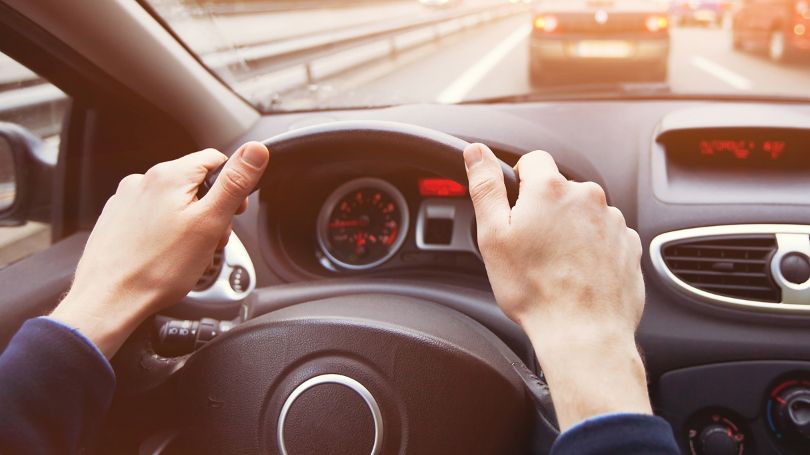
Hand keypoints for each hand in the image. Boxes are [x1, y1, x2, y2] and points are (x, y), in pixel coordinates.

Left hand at [51, 142, 269, 358]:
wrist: (109, 300)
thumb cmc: (158, 268)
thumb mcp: (210, 222)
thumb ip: (235, 183)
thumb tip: (256, 150)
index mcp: (169, 175)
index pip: (215, 160)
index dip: (232, 186)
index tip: (235, 211)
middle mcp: (143, 181)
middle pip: (195, 184)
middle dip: (211, 210)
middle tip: (212, 240)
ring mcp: (127, 200)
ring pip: (174, 202)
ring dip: (191, 224)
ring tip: (190, 253)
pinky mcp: (117, 220)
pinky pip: (153, 217)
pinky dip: (167, 232)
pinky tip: (167, 255)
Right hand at [463, 143, 650, 430]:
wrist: (583, 333)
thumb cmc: (534, 290)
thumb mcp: (493, 236)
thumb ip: (485, 186)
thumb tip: (476, 152)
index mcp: (551, 188)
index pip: (533, 160)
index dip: (518, 182)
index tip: (515, 211)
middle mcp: (588, 197)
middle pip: (559, 190)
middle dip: (544, 211)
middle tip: (530, 248)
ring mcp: (613, 221)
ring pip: (583, 214)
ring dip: (570, 231)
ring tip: (555, 267)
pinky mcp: (629, 246)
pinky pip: (605, 237)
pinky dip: (592, 250)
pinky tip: (577, 275)